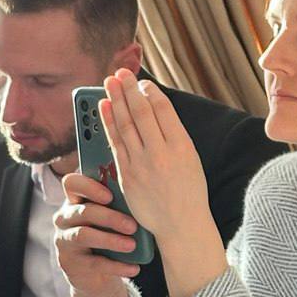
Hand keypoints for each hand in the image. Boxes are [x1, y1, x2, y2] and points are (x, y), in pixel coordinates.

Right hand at [54, 173, 140, 296]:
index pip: (72, 184)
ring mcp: (64, 241)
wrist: (94, 273)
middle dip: (110, 218)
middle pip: (84, 211)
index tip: (110, 196)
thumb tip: (144, 199)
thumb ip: (120, 206)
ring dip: (110, 240)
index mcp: (75, 200)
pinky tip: (134, 268)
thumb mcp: (111, 218)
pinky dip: (116, 266)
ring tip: (131, 246)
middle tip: (132, 226)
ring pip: (83, 235)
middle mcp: (65, 218)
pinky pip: (93, 263)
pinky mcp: (69, 263)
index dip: (89, 187)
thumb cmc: (108, 235)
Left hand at [101, 69, 211, 246]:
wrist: (181, 224)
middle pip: (141, 112)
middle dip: (129, 89)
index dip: (150, 92)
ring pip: (125, 124)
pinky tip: (105, 107)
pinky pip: (115, 143)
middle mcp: (161, 153)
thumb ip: (173, 135)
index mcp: (182, 146)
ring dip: (116, 100)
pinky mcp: (127, 175)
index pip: (163, 109)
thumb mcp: (191, 159)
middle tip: (121, 72)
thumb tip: (155, 108)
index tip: (143, 82)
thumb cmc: (188, 191)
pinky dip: (109, 122)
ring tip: (110, 82)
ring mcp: (142, 164)